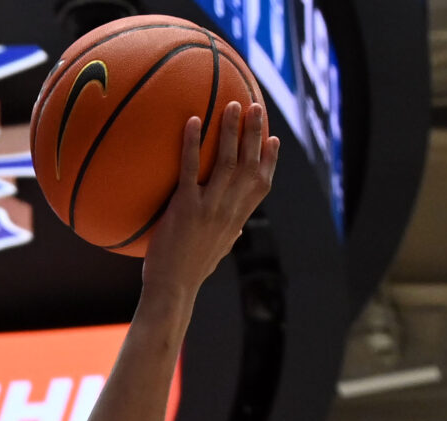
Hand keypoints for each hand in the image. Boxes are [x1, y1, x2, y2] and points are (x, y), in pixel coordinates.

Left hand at [140, 100, 278, 298]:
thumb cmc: (189, 274)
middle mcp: (229, 210)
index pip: (262, 185)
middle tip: (255, 107)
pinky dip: (192, 143)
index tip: (273, 139)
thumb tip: (237, 232)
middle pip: (250, 164)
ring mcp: (210, 208)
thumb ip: (229, 237)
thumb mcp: (217, 254)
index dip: (270, 160)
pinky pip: (191, 168)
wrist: (173, 291)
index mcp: (238, 220)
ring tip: (231, 104)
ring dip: (231, 130)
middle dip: (255, 133)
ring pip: (228, 161)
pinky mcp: (186, 207)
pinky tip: (192, 121)